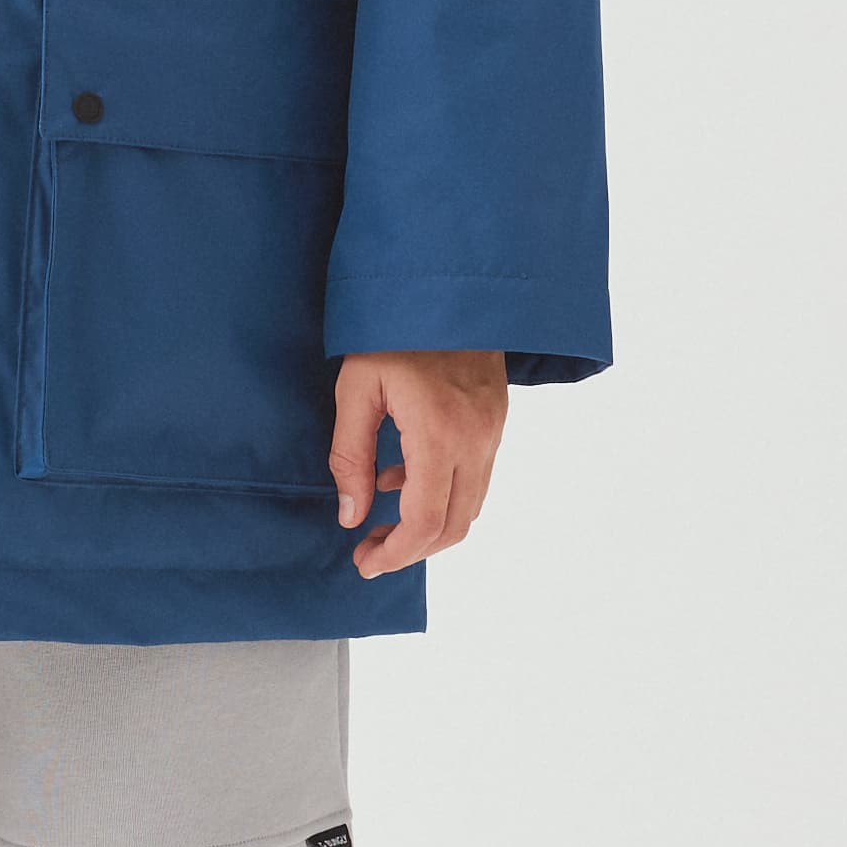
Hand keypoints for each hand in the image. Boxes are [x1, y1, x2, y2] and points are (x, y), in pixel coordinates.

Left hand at [331, 348, 507, 579]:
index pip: (426, 521)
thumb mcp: (356, 389)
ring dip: (428, 525)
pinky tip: (399, 477)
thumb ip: (350, 457)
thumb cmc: (392, 331)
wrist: (447, 284)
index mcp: (439, 433)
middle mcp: (476, 439)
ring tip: (380, 518)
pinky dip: (441, 493)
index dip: (396, 553)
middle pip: (455, 525)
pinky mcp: (496, 421)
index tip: (364, 562)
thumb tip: (351, 516)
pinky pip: (474, 477)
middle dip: (411, 550)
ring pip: (470, 505)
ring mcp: (492, 431)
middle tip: (369, 551)